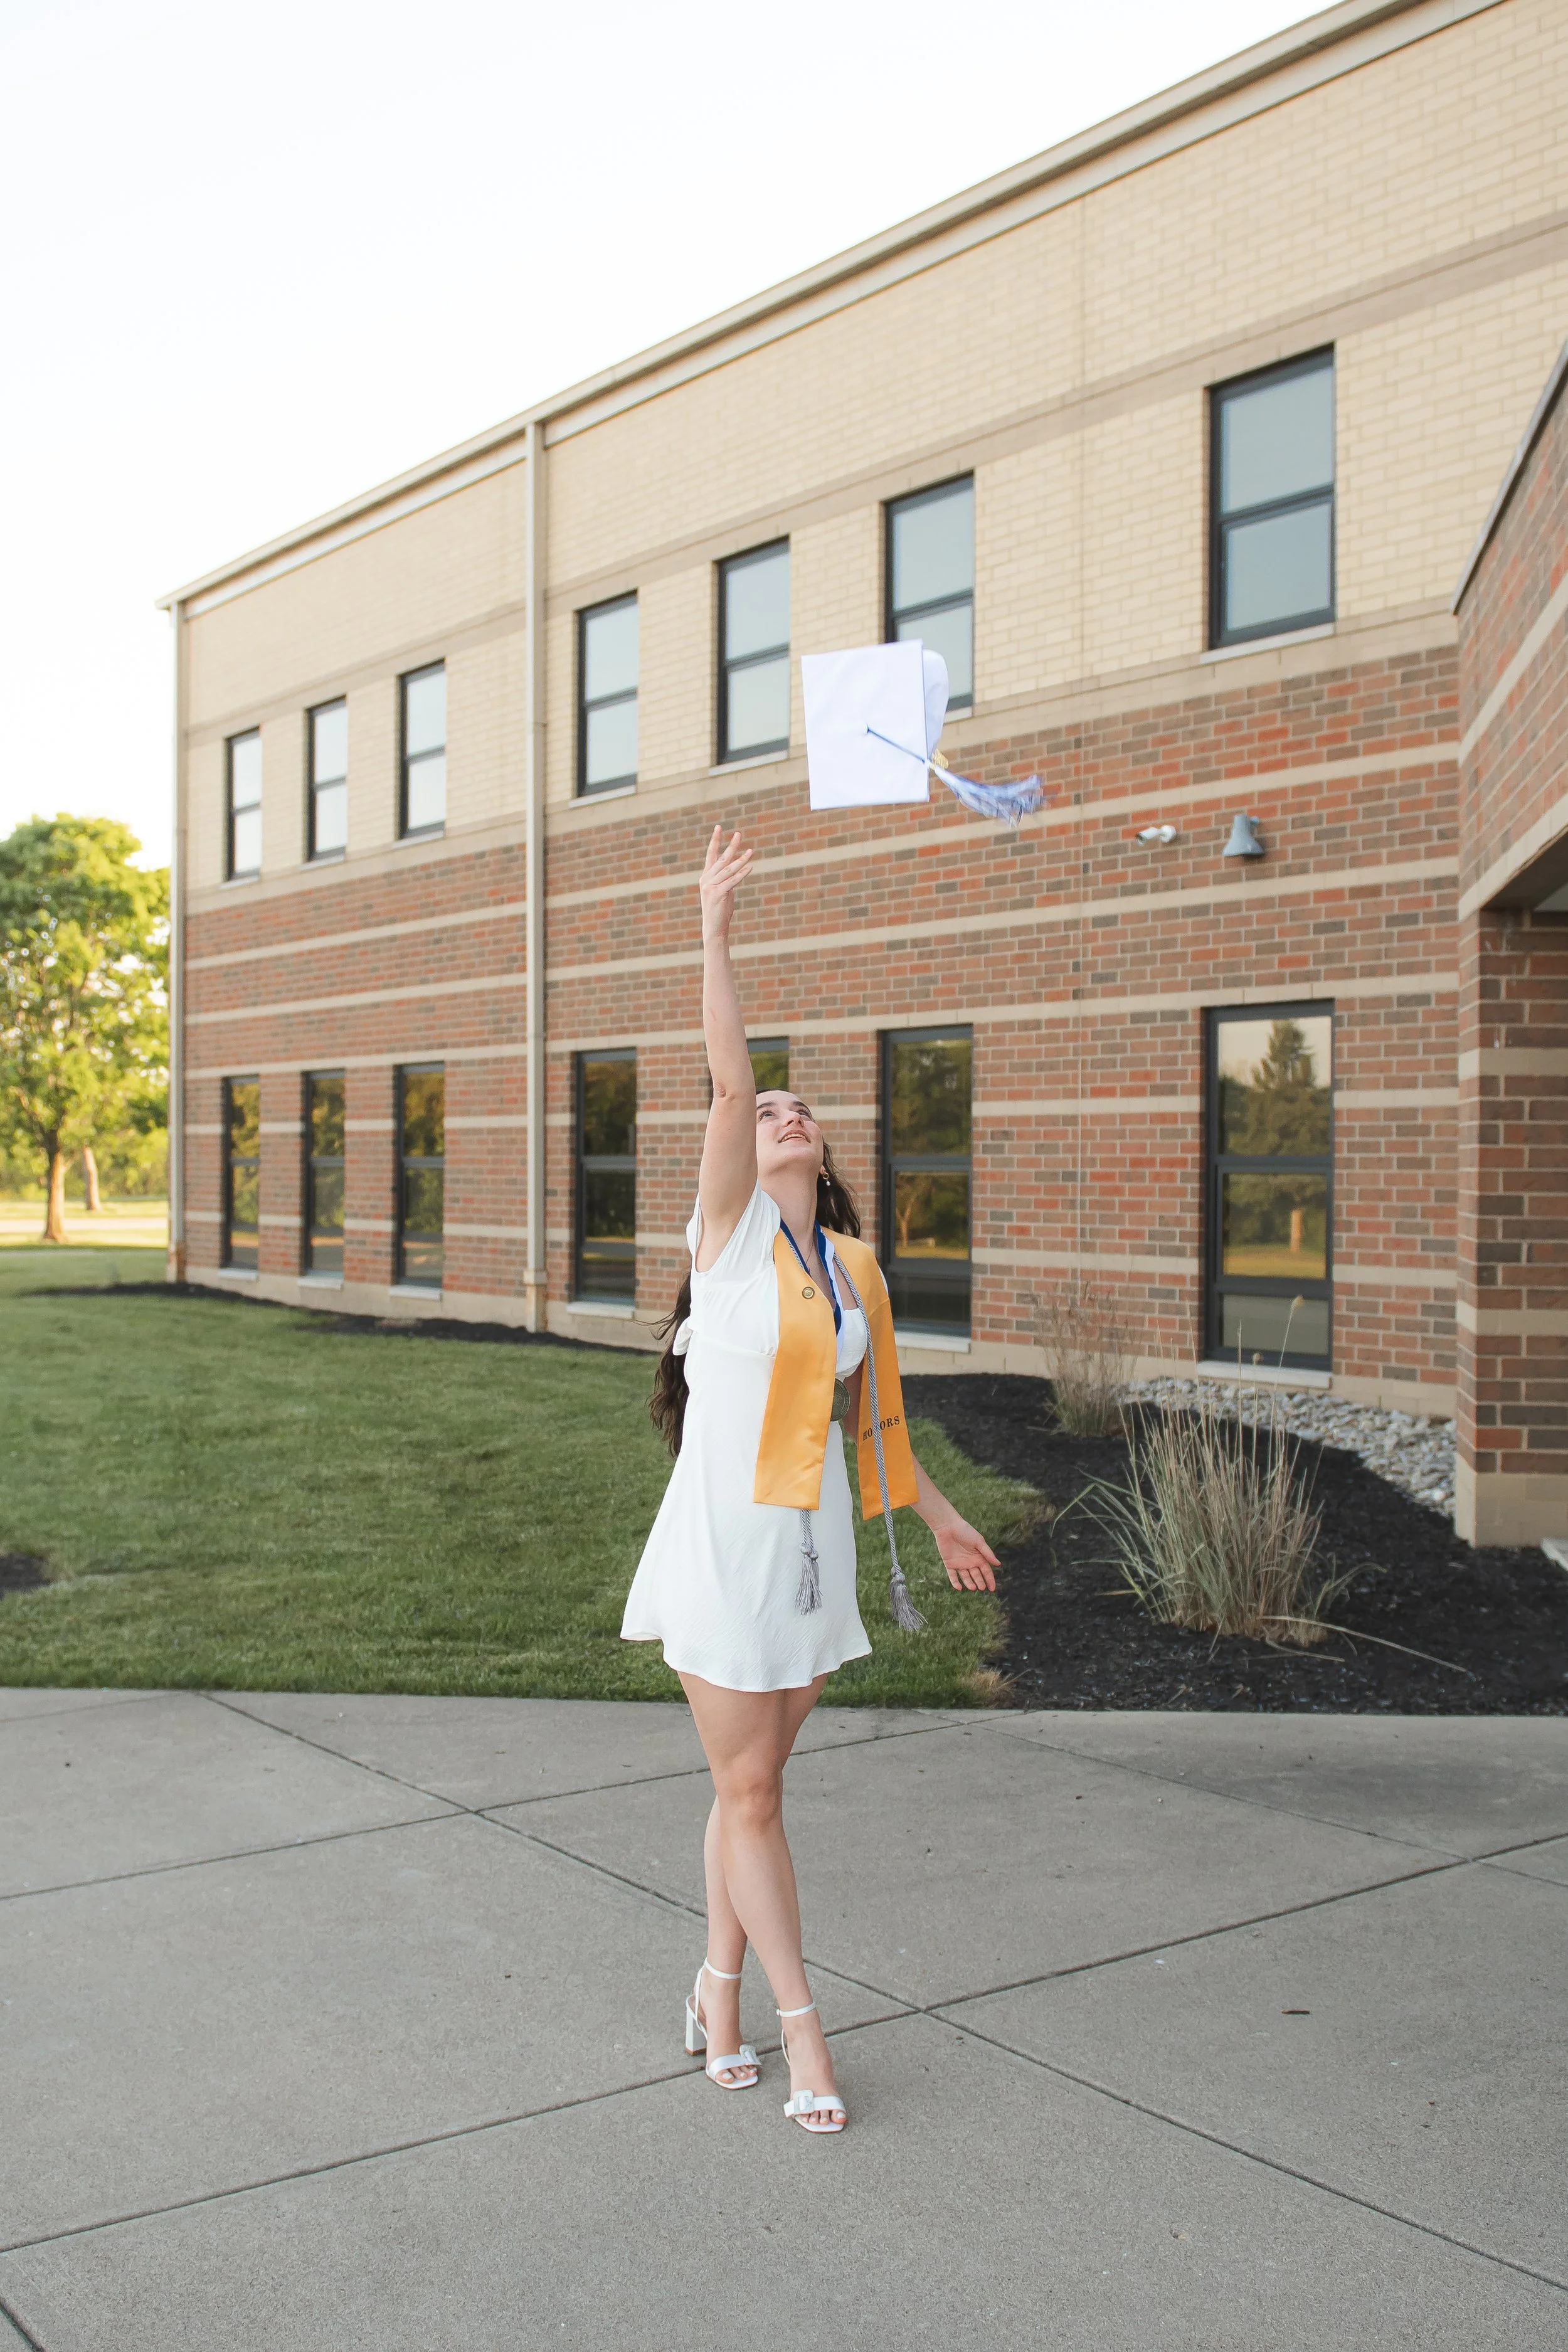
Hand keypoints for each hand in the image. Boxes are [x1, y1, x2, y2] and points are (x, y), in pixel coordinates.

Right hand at [699, 825, 752, 941]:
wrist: (714, 927)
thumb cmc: (719, 909)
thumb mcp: (722, 890)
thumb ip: (726, 878)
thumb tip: (737, 868)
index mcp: (705, 876)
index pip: (710, 854)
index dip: (715, 840)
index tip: (719, 827)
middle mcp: (706, 879)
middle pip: (721, 859)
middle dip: (731, 846)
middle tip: (739, 834)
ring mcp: (711, 886)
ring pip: (729, 869)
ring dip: (741, 859)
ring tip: (751, 851)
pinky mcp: (718, 893)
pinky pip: (733, 881)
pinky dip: (742, 873)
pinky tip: (750, 867)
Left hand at [931, 1517, 999, 1592]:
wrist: (948, 1526)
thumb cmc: (965, 1531)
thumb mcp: (979, 1542)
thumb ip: (988, 1553)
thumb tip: (998, 1564)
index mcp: (979, 1557)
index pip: (986, 1571)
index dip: (990, 1580)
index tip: (992, 1588)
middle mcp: (970, 1562)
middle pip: (976, 1575)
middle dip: (980, 1582)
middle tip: (982, 1588)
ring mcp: (960, 1563)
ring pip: (965, 1577)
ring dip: (969, 1583)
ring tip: (973, 1587)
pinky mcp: (949, 1564)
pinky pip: (952, 1576)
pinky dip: (955, 1582)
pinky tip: (959, 1587)